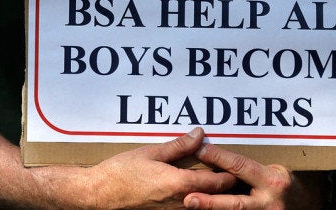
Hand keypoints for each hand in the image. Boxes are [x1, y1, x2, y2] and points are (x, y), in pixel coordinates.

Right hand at [85, 128, 236, 207]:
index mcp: (179, 184)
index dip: (230, 174)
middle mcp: (180, 202)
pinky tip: (192, 191)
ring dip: (211, 195)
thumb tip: (200, 134)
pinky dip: (196, 200)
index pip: (218, 183)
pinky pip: (187, 208)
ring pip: (203, 206)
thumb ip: (179, 146)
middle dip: (225, 186)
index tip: (236, 166)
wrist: (99, 194)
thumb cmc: (121, 172)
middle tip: (232, 173)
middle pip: (215, 198)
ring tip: (215, 181)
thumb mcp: (151, 153)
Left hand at [184, 144, 327, 208]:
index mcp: (273, 182)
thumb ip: (247, 164)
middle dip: (210, 202)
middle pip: (235, 204)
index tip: (199, 150)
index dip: (219, 158)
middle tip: (188, 199)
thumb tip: (212, 148)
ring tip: (189, 207)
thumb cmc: (284, 181)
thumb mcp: (273, 167)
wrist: (305, 204)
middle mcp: (268, 203)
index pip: (241, 167)